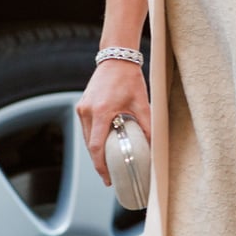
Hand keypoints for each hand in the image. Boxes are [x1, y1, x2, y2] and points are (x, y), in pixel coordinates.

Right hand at [76, 60, 150, 184]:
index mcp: (101, 111)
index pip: (96, 146)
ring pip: (86, 137)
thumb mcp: (141, 102)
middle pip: (90, 145)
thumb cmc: (129, 78)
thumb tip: (152, 144)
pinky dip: (93, 137)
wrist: (117, 57)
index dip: (100, 165)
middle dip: (99, 161)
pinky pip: (86, 127)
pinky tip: (103, 143)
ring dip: (95, 150)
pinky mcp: (82, 105)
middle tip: (109, 174)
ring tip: (107, 161)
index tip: (107, 178)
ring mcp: (82, 107)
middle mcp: (88, 110)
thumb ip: (146, 124)